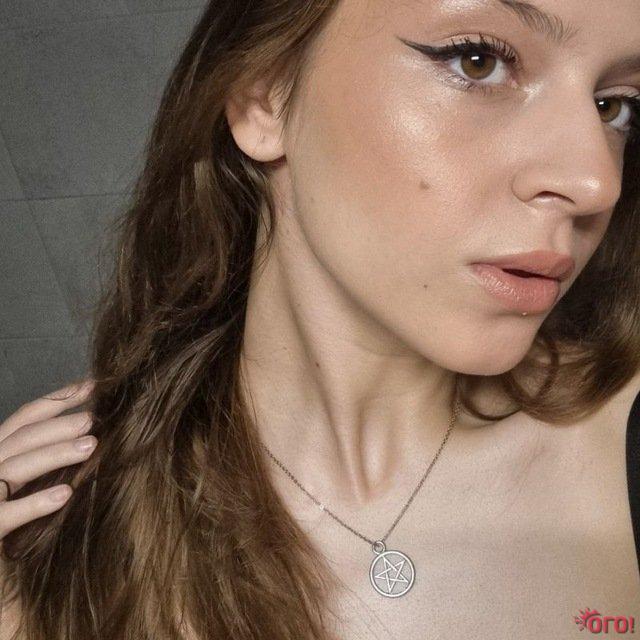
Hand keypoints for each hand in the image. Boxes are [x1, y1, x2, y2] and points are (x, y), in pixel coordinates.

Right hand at [0, 379, 96, 541]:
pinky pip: (4, 516)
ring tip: (90, 447)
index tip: (91, 386)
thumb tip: (91, 435)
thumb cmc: (9, 522)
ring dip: (53, 455)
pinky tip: (65, 495)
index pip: (23, 419)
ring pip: (13, 469)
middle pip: (20, 439)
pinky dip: (33, 504)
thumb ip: (44, 461)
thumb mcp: (23, 483)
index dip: (56, 400)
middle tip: (93, 420)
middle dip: (58, 425)